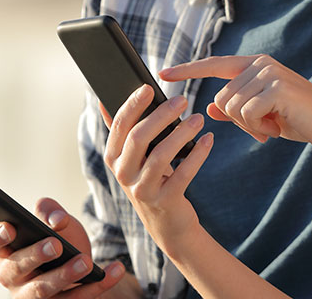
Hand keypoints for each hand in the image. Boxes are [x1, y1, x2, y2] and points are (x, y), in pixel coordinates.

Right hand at [0, 198, 125, 297]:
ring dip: (64, 276)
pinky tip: (114, 270)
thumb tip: (56, 219)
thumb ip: (50, 210)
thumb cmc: (60, 238)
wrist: (82, 264)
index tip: (10, 227)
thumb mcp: (56, 220)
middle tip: (55, 244)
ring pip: (41, 290)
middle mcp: (12, 276)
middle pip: (15, 268)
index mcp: (4, 249)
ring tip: (86, 262)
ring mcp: (30, 296)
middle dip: (35, 256)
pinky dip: (97, 285)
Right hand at [103, 84, 214, 250]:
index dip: (133, 104)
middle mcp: (123, 174)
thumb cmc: (151, 181)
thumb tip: (103, 101)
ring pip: (161, 154)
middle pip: (139, 137)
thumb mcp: (132, 160)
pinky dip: (197, 154)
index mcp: (113, 158)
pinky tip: (208, 140)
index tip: (149, 87)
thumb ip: (121, 133)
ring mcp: (143, 190)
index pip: (119, 125)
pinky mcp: (165, 201)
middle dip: (161, 115)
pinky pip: (183, 173)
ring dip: (182, 132)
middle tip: (181, 99)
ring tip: (198, 118)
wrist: (167, 224)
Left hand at [159, 55, 311, 153]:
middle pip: (221, 97)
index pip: (214, 65)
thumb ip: (236, 109)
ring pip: (231, 106)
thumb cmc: (300, 121)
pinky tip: (279, 126)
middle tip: (266, 126)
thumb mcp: (263, 116)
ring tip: (274, 124)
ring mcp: (269, 73)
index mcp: (256, 65)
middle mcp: (261, 63)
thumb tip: (208, 106)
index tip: (162, 74)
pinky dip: (259, 127)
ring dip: (250, 125)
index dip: (188, 70)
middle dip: (239, 120)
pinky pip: (245, 113)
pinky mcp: (277, 87)